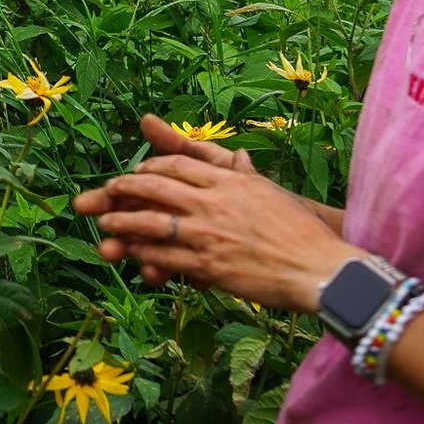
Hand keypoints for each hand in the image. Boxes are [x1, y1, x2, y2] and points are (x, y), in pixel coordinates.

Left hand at [69, 114, 359, 311]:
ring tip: (105, 224)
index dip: (149, 168)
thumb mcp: (268, 192)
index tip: (134, 173)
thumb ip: (244, 174)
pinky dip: (145, 255)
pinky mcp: (209, 265)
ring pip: (152, 222)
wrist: (320, 268)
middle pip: (155, 188)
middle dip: (123, 189)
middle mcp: (214, 202)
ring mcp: (209, 234)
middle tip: (104, 192)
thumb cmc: (299, 230)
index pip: (176, 166)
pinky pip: (166, 257)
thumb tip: (237, 156)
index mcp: (227, 181)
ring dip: (124, 222)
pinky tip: (132, 255)